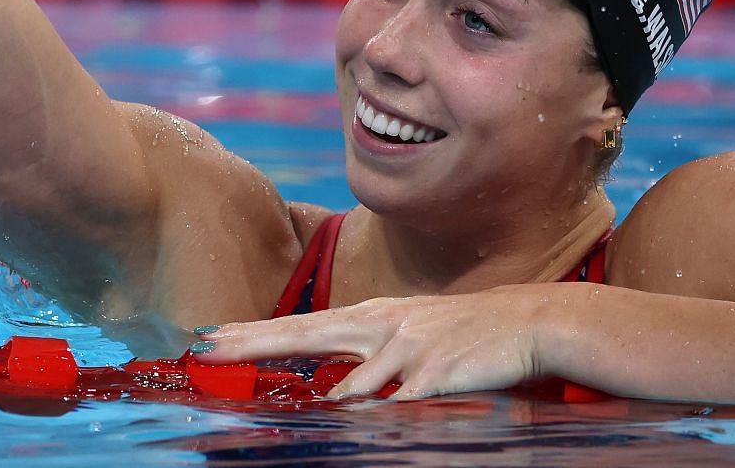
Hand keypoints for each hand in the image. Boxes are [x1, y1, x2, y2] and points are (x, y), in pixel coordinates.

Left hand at [195, 284, 564, 400]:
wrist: (524, 320)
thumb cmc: (462, 332)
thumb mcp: (408, 331)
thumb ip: (368, 353)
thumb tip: (332, 387)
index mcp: (373, 316)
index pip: (303, 325)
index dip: (255, 333)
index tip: (210, 338)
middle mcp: (383, 325)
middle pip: (307, 334)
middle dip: (255, 343)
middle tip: (210, 348)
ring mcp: (408, 348)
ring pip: (353, 383)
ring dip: (331, 401)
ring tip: (309, 408)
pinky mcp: (435, 373)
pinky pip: (397, 403)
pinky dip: (379, 414)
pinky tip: (369, 418)